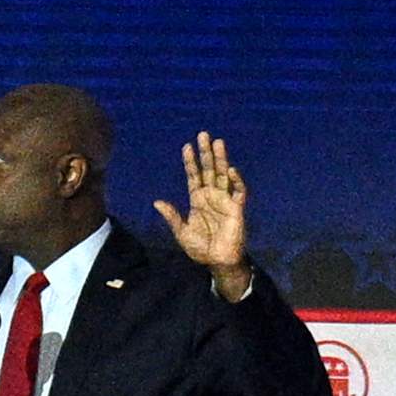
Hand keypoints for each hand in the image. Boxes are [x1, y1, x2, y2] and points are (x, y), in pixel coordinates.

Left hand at [154, 128, 254, 292]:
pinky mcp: (236, 209)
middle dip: (206, 153)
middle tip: (203, 134)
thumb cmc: (200, 247)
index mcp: (198, 200)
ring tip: (218, 142)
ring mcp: (225, 201)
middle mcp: (211, 196)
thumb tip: (157, 202)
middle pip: (208, 170)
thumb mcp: (181, 232)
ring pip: (222, 175)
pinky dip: (236, 181)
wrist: (217, 261)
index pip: (193, 176)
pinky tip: (230, 170)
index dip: (190, 162)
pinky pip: (239, 192)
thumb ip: (172, 216)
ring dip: (221, 159)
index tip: (186, 146)